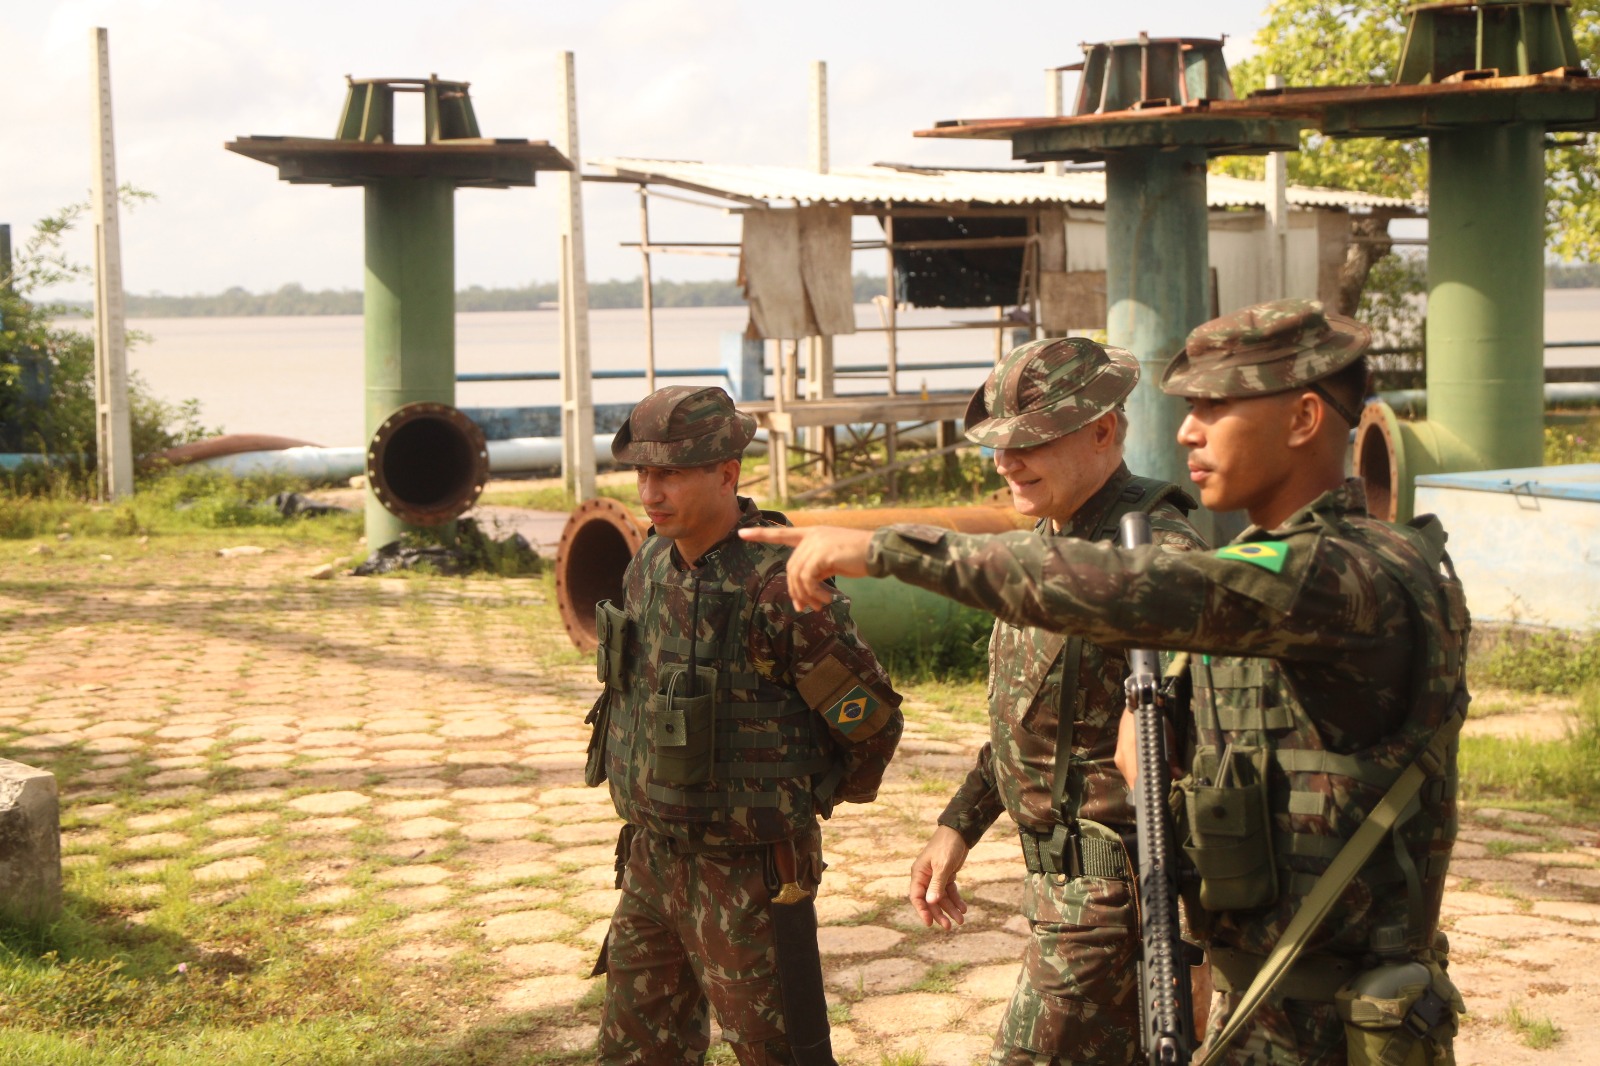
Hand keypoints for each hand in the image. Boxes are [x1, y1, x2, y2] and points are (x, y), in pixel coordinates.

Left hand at [737, 526, 872, 611]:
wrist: (878, 552)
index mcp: (813, 533)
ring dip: (806, 595)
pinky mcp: (823, 554)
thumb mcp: (833, 559)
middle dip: (794, 590)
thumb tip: (802, 590)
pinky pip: (808, 579)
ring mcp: (817, 543)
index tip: (741, 534)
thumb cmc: (859, 557)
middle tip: (803, 606)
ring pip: (797, 575)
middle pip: (790, 567)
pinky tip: (825, 599)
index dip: (761, 534)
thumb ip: (816, 567)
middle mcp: (812, 536)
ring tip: (818, 605)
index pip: (783, 533)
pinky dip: (813, 593)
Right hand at [908, 826, 969, 929]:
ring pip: (941, 897)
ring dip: (950, 908)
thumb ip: (937, 885)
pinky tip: (963, 908)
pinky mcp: (946, 875)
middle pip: (930, 900)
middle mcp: (925, 877)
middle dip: (940, 914)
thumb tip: (930, 903)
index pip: (916, 897)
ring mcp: (936, 877)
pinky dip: (956, 900)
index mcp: (919, 874)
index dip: (922, 911)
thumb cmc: (947, 846)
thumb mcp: (942, 866)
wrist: (959, 832)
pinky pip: (949, 891)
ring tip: (961, 919)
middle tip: (949, 927)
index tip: (930, 924)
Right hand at [1113, 705, 1182, 787]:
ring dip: (1142, 782)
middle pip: (1133, 782)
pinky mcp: (1119, 757)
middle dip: (1146, 788)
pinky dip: (1138, 775)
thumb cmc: (1153, 720)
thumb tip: (1177, 775)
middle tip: (1161, 791)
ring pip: (1130, 778)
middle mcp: (1122, 758)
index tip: (1158, 795)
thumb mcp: (1166, 737)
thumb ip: (1172, 757)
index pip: (1136, 780)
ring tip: (1156, 784)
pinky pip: (1128, 771)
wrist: (1136, 707)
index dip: (1146, 790)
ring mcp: (1119, 758)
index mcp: (1131, 752)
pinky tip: (1148, 775)